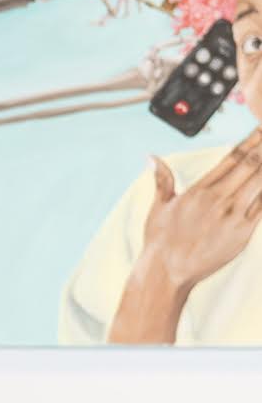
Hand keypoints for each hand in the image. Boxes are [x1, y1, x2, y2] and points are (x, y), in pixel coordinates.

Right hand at [142, 126, 261, 291]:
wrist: (165, 273)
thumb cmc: (160, 244)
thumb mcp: (158, 208)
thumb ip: (162, 179)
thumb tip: (152, 158)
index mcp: (199, 189)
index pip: (232, 157)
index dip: (251, 141)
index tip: (260, 129)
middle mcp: (217, 199)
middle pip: (251, 164)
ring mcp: (231, 216)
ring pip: (259, 182)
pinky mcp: (241, 234)